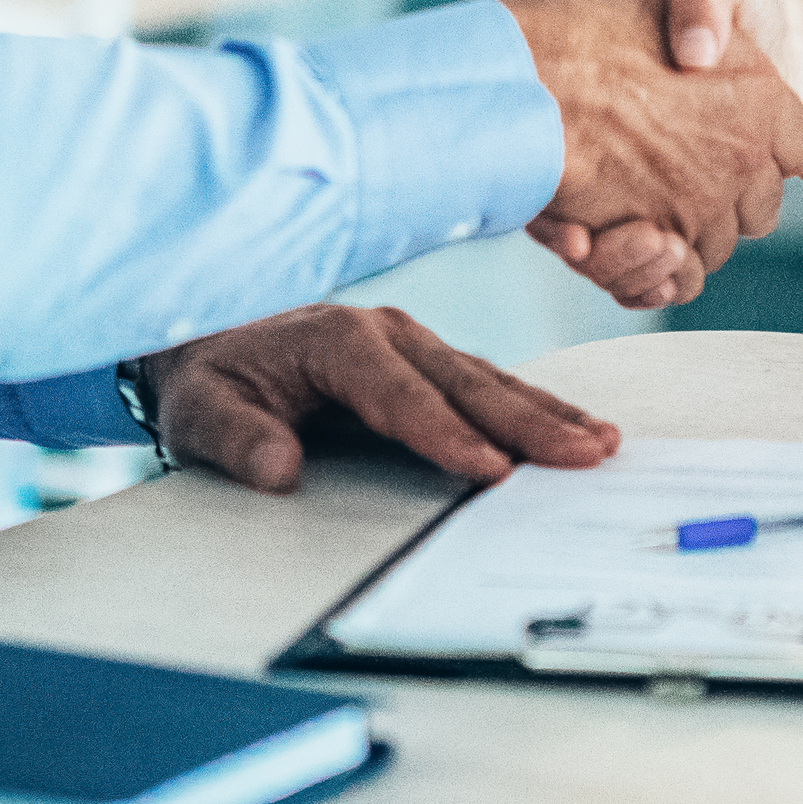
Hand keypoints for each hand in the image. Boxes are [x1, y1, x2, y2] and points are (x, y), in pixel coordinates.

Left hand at [130, 305, 618, 491]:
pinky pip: (486, 385)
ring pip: (489, 380)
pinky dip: (532, 407)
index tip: (491, 470)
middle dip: (529, 421)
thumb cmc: (211, 379)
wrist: (211, 339)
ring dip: (546, 412)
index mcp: (337, 340)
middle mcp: (387, 333)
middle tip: (584, 453)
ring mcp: (413, 343)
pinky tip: (572, 428)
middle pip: (467, 382)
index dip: (448, 434)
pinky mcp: (426, 361)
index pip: (402, 395)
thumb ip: (238, 439)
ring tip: (601, 442)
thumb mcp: (201, 411)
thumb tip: (281, 470)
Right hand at [502, 0, 802, 305]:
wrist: (519, 77)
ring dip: (678, 230)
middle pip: (756, 204)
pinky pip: (671, 280)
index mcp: (762, 95)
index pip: (794, 144)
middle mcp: (745, 159)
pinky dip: (650, 271)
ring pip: (710, 245)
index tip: (719, 128)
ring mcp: (703, 208)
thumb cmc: (573, 20)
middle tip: (670, 167)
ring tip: (633, 200)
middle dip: (721, 192)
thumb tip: (681, 15)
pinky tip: (619, 235)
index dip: (757, 138)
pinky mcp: (654, 247)